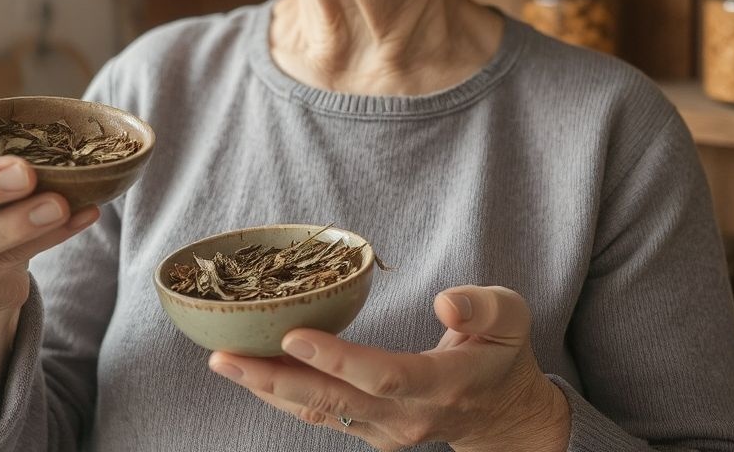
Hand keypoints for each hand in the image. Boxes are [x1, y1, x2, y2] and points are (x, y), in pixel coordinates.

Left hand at [208, 285, 569, 451]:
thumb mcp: (511, 318)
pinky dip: (282, 393)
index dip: (336, 358)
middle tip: (224, 356)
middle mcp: (407, 418)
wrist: (503, 414)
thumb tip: (446, 302)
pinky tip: (251, 372)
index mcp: (442, 387)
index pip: (383, 375)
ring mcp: (384, 432)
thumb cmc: (502, 353)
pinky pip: (321, 414)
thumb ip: (482, 308)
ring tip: (222, 361)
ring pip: (318, 413)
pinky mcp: (369, 431)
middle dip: (273, 380)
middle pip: (333, 403)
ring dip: (266, 389)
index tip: (292, 334)